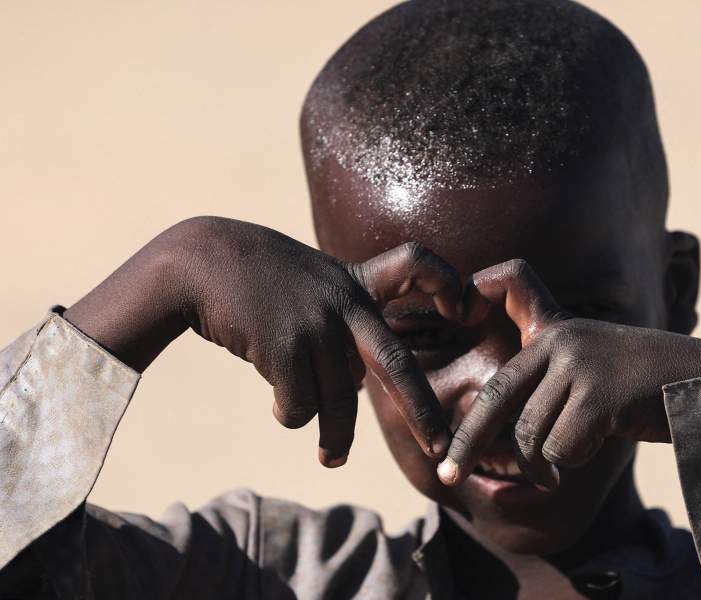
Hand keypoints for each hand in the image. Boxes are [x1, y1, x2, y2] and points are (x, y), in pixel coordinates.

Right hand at [66, 217, 460, 465]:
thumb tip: (356, 384)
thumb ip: (343, 322)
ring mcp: (317, 325)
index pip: (416, 262)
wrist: (199, 261)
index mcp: (356, 281)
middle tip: (440, 448)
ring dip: (336, 439)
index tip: (458, 307)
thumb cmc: (257, 276)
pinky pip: (299, 406)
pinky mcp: (285, 347)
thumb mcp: (313, 280)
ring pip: (340, 401)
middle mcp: (345, 303)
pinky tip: (278, 407)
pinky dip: (291, 416)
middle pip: (397, 365)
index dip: (445, 281)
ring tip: (332, 459)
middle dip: (423, 412)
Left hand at [437, 259, 700, 487]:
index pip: (500, 343)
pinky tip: (596, 449)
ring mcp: (582, 363)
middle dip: (469, 444)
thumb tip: (500, 442)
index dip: (472, 336)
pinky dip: (572, 463)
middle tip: (449, 477)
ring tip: (561, 469)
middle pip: (498, 399)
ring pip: (530, 435)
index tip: (451, 365)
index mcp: (556, 330)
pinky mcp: (601, 393)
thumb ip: (547, 391)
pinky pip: (560, 448)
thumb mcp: (590, 376)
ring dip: (542, 466)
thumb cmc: (646, 390)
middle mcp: (563, 339)